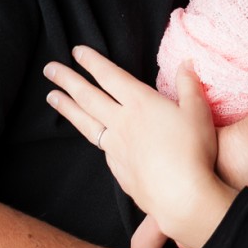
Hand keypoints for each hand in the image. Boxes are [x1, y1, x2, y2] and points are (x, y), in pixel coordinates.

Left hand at [43, 48, 235, 247]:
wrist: (182, 195)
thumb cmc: (194, 151)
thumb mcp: (198, 111)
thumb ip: (189, 85)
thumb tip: (186, 63)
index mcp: (140, 103)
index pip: (110, 76)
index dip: (92, 62)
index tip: (76, 51)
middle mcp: (122, 123)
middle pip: (88, 97)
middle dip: (68, 80)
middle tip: (49, 69)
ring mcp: (117, 147)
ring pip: (86, 122)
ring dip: (67, 108)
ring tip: (51, 98)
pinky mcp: (118, 169)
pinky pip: (101, 147)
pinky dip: (92, 136)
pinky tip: (92, 135)